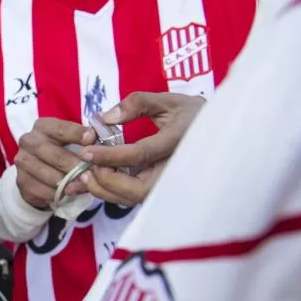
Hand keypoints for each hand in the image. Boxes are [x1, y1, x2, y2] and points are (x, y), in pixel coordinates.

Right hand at [14, 119, 96, 207]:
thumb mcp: (71, 140)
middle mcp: (29, 141)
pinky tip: (67, 193)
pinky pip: (41, 189)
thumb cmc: (61, 151)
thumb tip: (103, 145)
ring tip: (82, 184)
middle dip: (74, 164)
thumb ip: (84, 140)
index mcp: (43, 126)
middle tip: (90, 171)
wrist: (36, 172)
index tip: (92, 139)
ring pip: (47, 174)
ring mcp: (22, 161)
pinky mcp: (21, 180)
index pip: (60, 129)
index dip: (77, 134)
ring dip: (66, 181)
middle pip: (54, 154)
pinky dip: (57, 192)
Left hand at [81, 92, 204, 203]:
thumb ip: (138, 103)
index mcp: (177, 142)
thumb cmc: (190, 115)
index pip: (140, 155)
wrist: (216, 135)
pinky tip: (92, 183)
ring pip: (132, 200)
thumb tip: (107, 117)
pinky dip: (109, 194)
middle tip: (86, 166)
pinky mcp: (159, 192)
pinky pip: (132, 199)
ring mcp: (168, 186)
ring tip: (83, 176)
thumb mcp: (169, 101)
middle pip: (136, 189)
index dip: (110, 156)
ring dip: (104, 190)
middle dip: (106, 180)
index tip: (86, 152)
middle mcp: (174, 170)